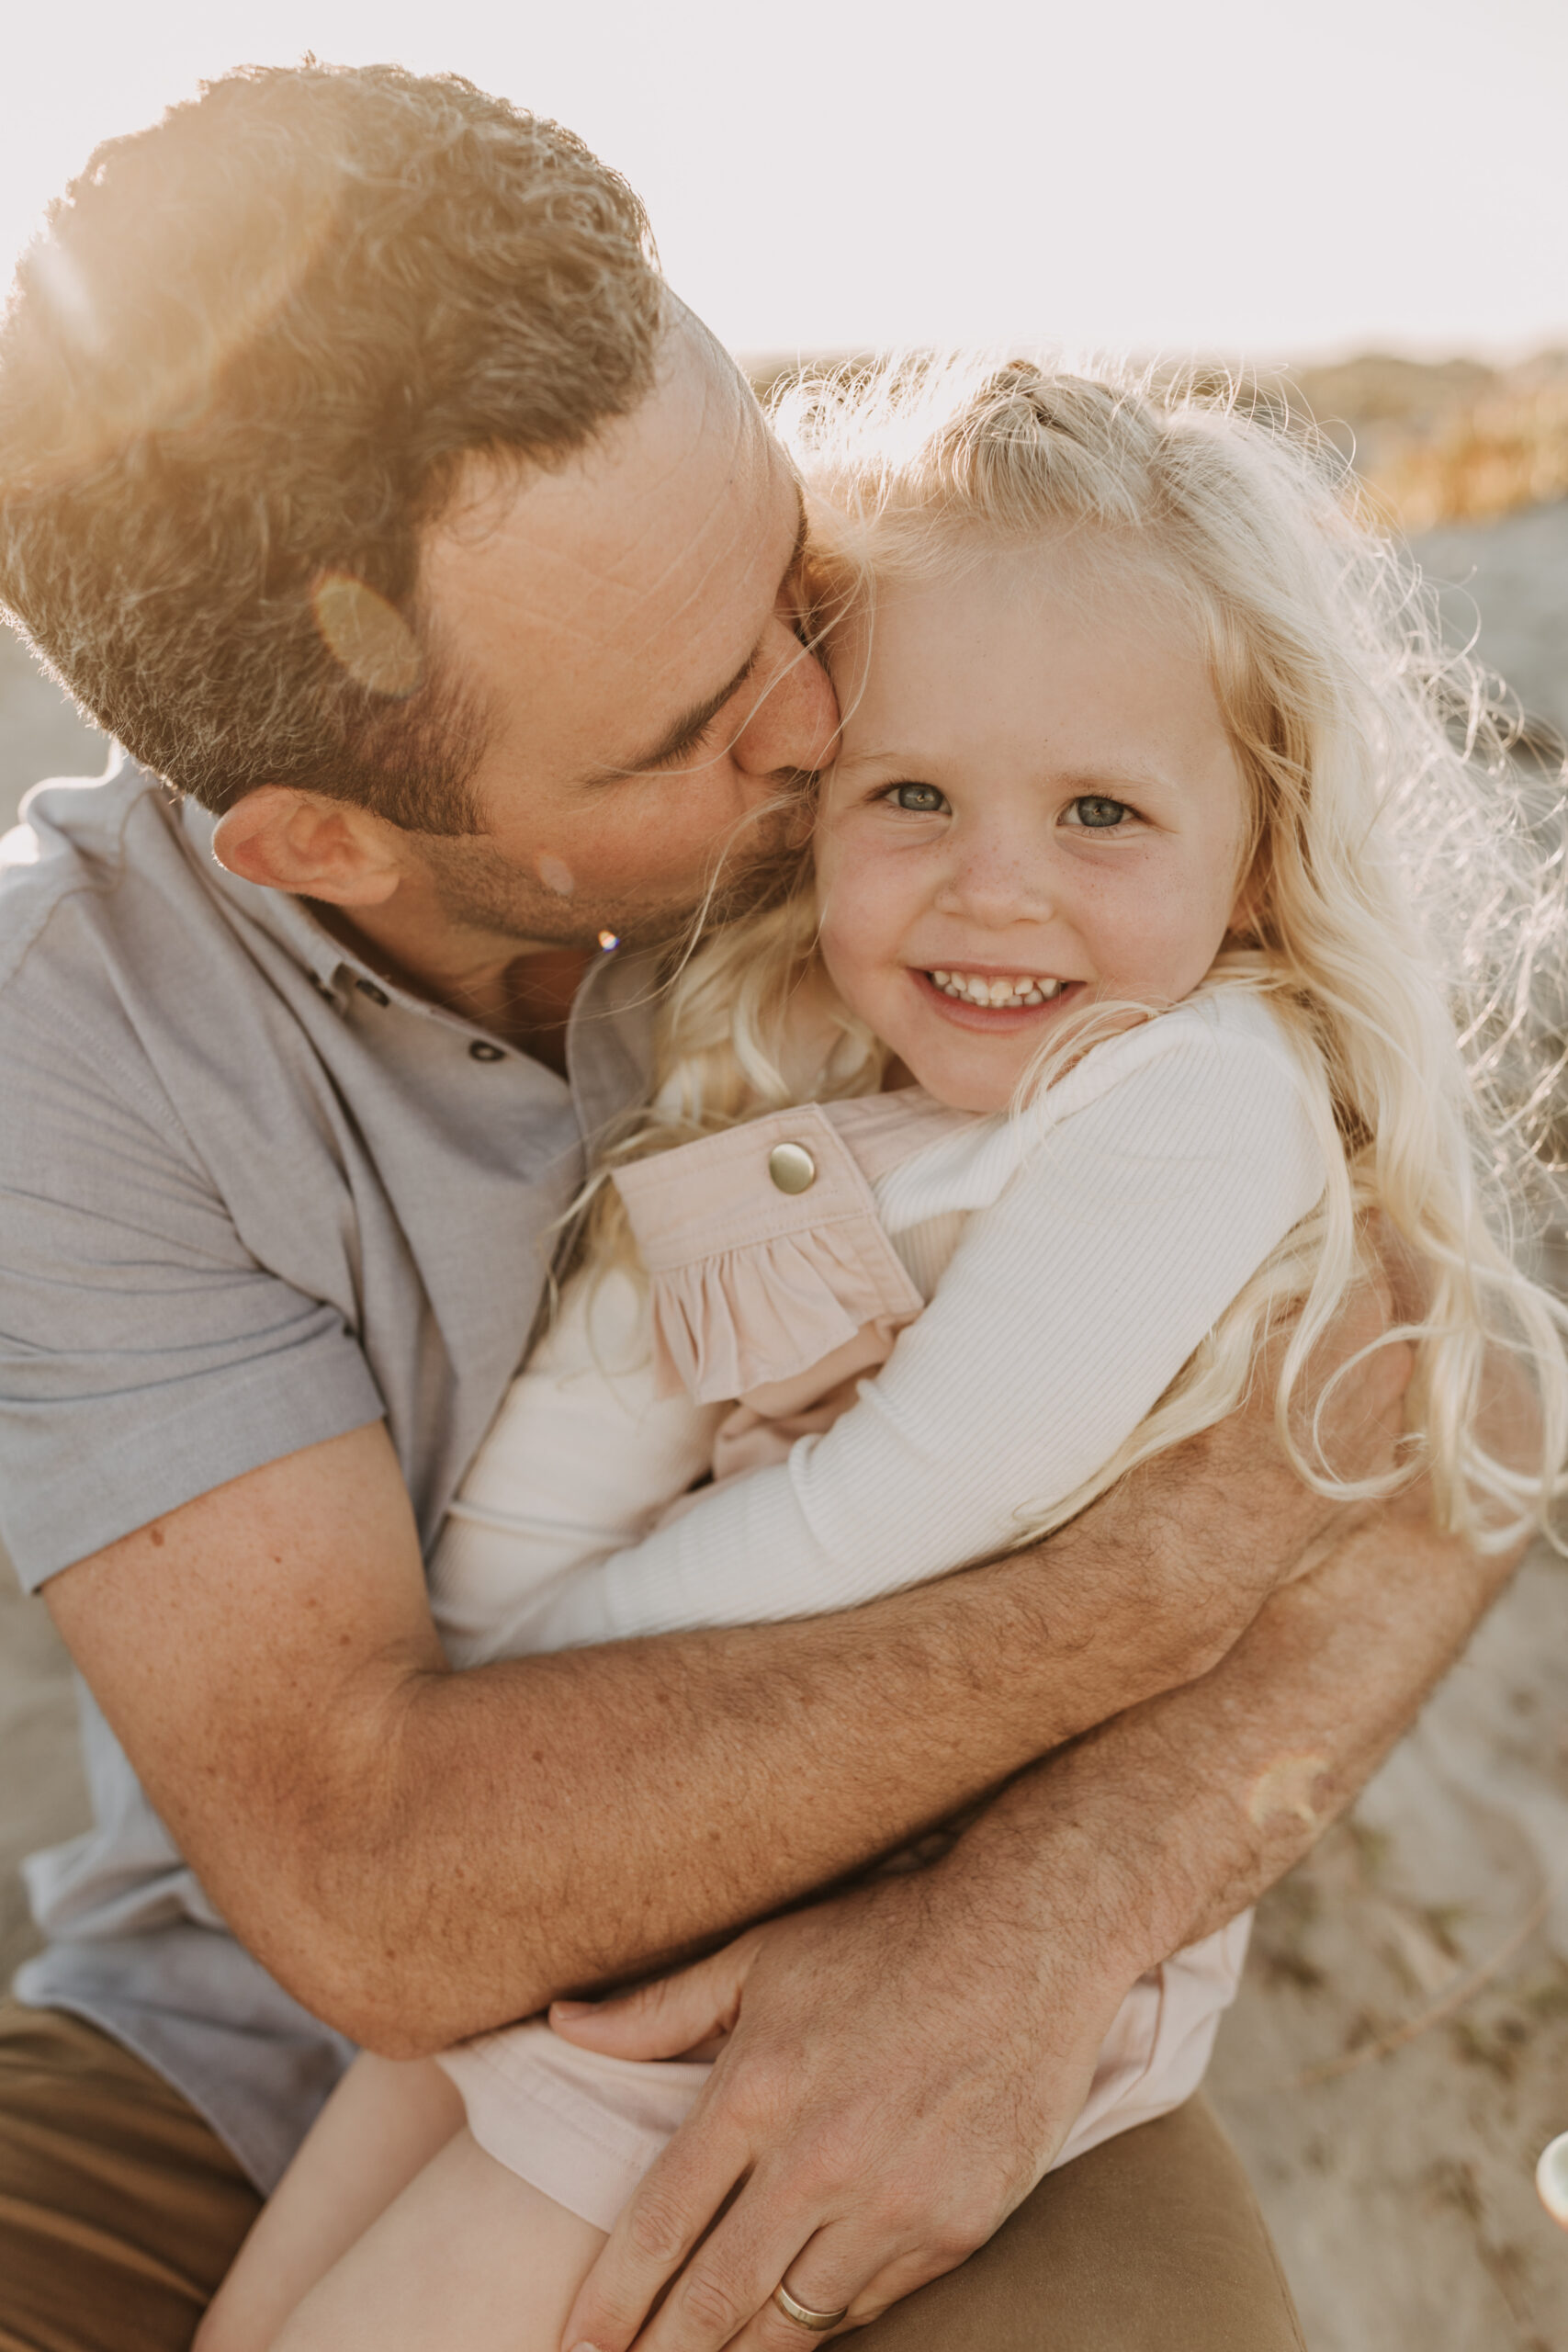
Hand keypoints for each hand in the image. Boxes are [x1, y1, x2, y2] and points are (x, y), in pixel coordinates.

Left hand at [553, 1861, 1125, 2351]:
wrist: (1030, 1936)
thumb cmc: (887, 1935)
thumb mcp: (761, 1955)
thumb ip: (658, 2010)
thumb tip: (562, 2024)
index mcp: (756, 2092)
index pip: (659, 2227)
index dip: (612, 2302)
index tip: (577, 2346)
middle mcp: (818, 2161)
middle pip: (715, 2299)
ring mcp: (893, 2203)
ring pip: (794, 2321)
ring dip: (742, 2351)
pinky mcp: (955, 2228)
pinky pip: (871, 2303)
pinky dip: (827, 2317)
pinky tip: (797, 2325)